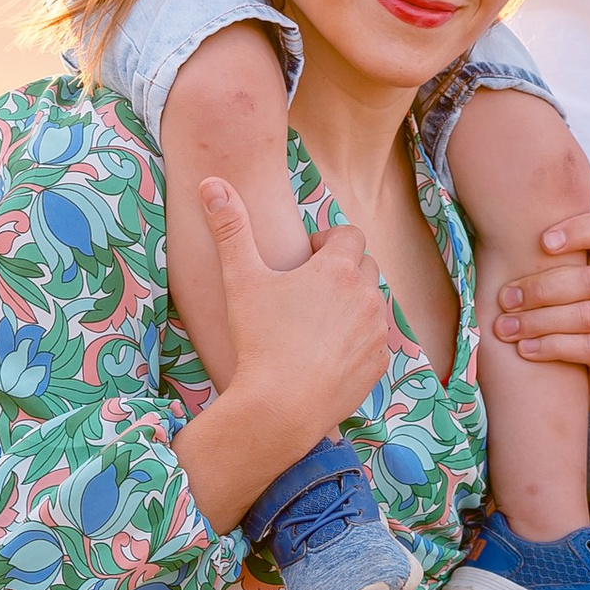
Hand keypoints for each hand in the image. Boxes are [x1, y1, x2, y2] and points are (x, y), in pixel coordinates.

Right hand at [192, 181, 398, 499]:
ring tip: (315, 322)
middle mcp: (367, 296)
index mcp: (339, 269)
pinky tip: (325, 352)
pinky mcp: (379, 363)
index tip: (306, 258)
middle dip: (344, 271)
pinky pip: (374, 341)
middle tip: (310, 290)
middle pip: (366, 267)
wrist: (281, 406)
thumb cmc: (259, 340)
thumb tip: (211, 182)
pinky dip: (356, 340)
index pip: (350, 235)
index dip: (329, 241)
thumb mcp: (240, 279)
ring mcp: (377, 332)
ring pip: (373, 305)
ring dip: (351, 305)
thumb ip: (230, 228)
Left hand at [490, 207, 589, 406]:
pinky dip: (553, 347)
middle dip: (542, 289)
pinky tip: (525, 351)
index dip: (580, 230)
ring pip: (588, 314)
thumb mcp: (538, 292)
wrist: (555, 388)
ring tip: (506, 329)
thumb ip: (530, 262)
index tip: (543, 242)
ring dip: (539, 321)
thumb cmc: (540, 328)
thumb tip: (488, 234)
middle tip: (505, 300)